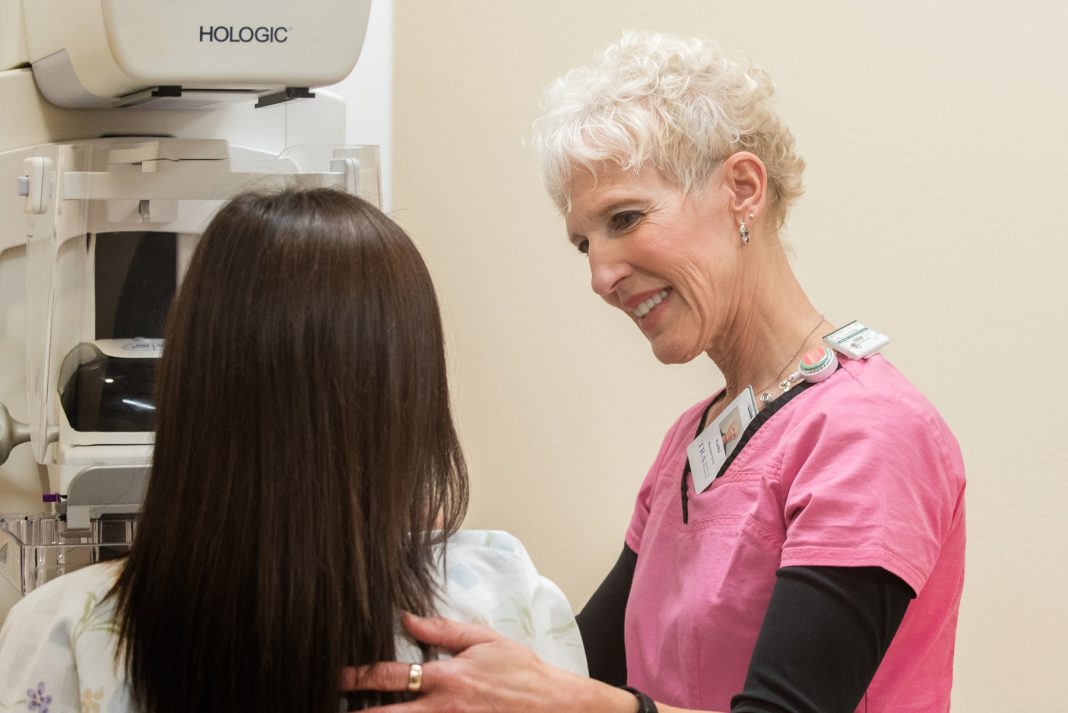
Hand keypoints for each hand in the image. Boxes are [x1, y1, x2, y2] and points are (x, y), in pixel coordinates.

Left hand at [342, 613, 635, 712]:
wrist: (558, 709)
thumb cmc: (524, 674)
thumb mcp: (486, 642)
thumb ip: (444, 631)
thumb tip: (407, 617)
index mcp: (447, 678)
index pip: (390, 675)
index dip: (357, 676)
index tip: (335, 676)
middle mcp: (443, 710)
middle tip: (329, 704)